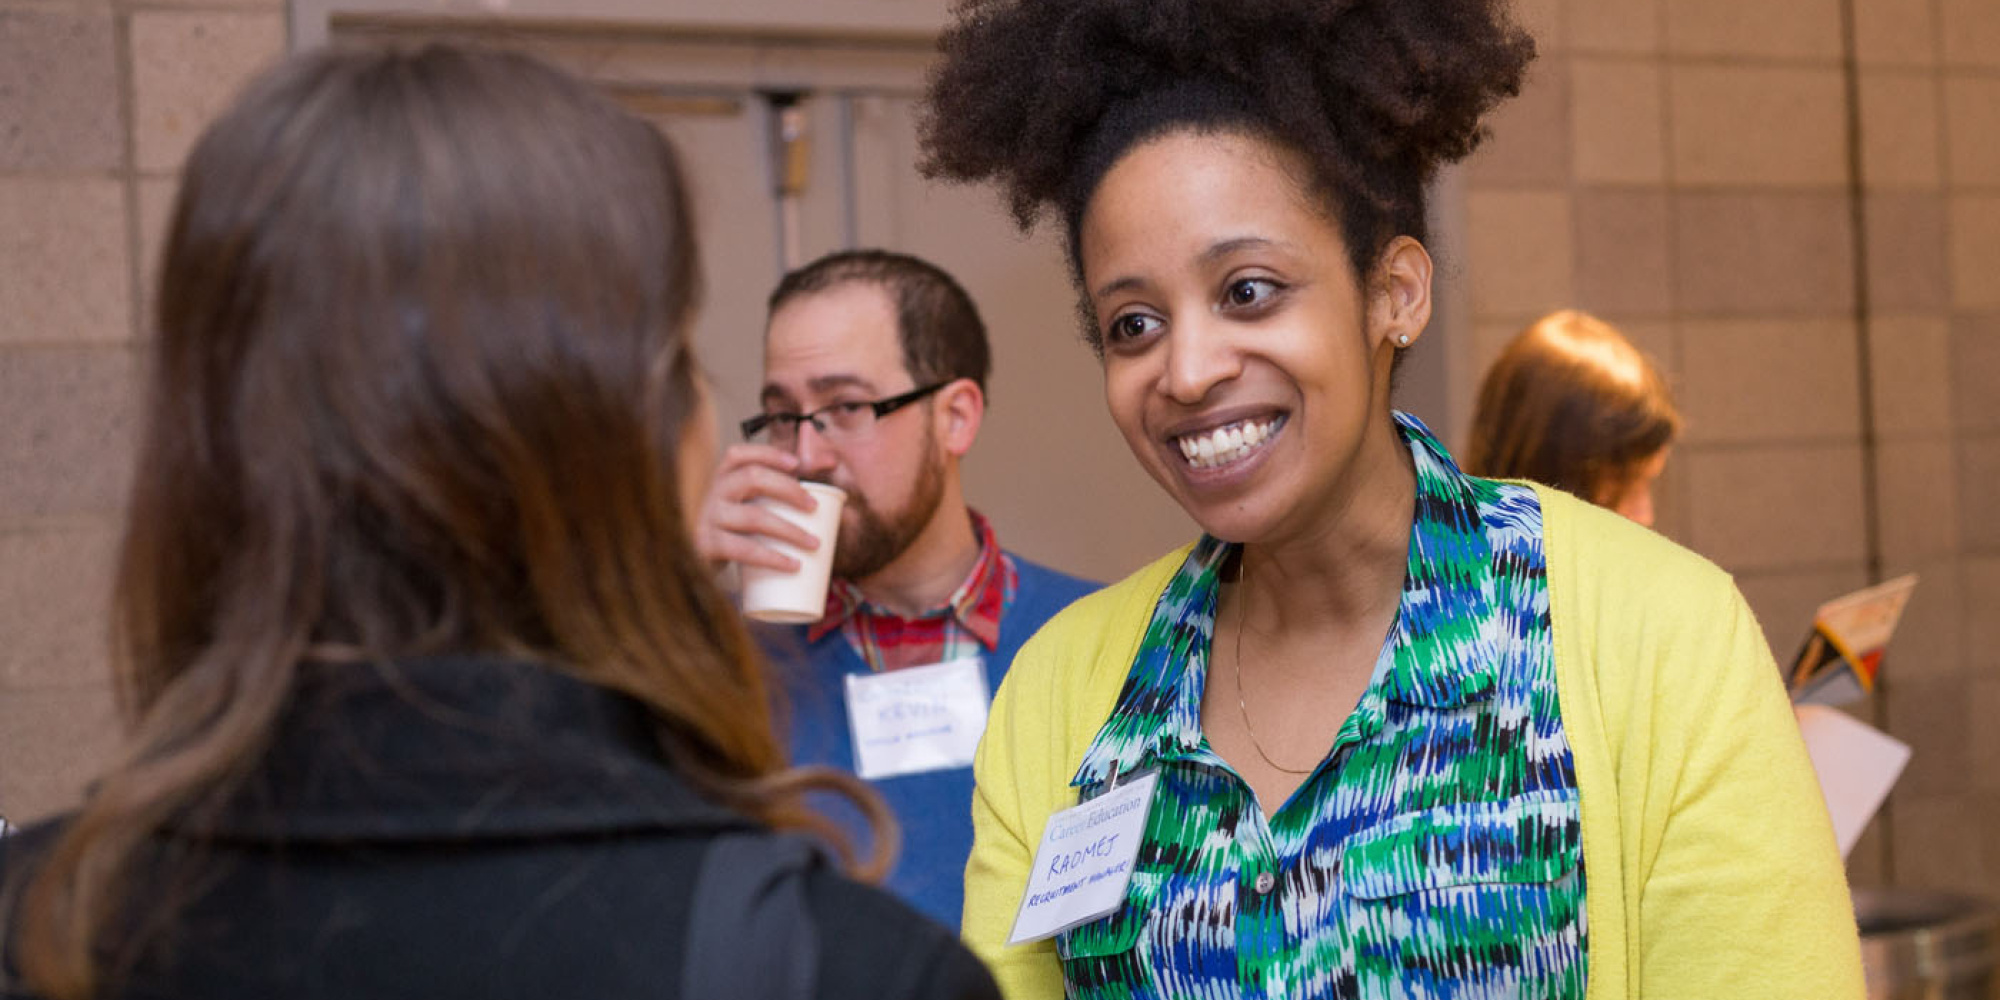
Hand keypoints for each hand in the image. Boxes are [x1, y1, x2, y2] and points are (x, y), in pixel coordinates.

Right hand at [693, 444, 823, 573]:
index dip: (767, 453)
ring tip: (814, 543)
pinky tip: (792, 564)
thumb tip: (829, 462)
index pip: (738, 454)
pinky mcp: (708, 546)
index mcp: (724, 479)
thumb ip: (784, 487)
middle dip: (788, 488)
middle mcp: (713, 493)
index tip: (796, 464)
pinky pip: (743, 549)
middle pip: (751, 477)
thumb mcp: (752, 506)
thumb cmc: (737, 531)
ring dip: (789, 529)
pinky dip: (772, 557)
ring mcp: (708, 519)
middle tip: (813, 506)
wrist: (701, 568)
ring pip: (753, 516)